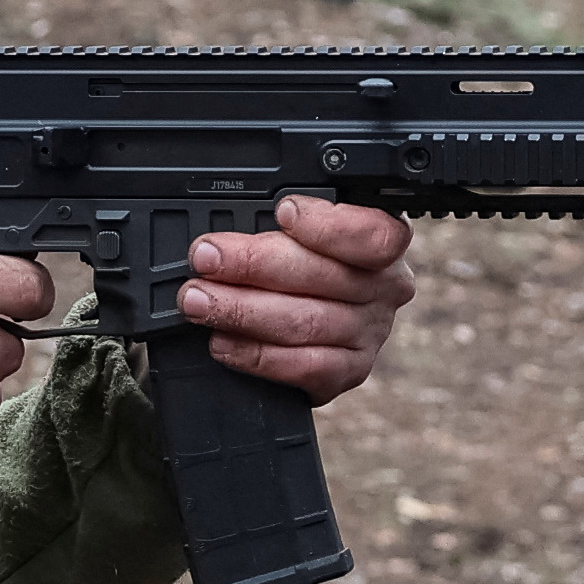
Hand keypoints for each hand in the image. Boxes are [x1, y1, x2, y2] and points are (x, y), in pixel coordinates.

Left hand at [178, 196, 415, 401]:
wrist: (309, 323)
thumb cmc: (302, 265)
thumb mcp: (295, 234)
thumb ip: (274, 228)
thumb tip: (223, 238)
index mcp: (382, 242)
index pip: (372, 234)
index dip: (327, 224)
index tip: (282, 211)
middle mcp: (385, 287)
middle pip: (322, 277)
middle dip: (252, 265)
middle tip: (205, 259)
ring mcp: (370, 334)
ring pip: (305, 323)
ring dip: (241, 311)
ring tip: (198, 301)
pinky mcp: (349, 371)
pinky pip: (304, 366)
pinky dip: (257, 355)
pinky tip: (223, 343)